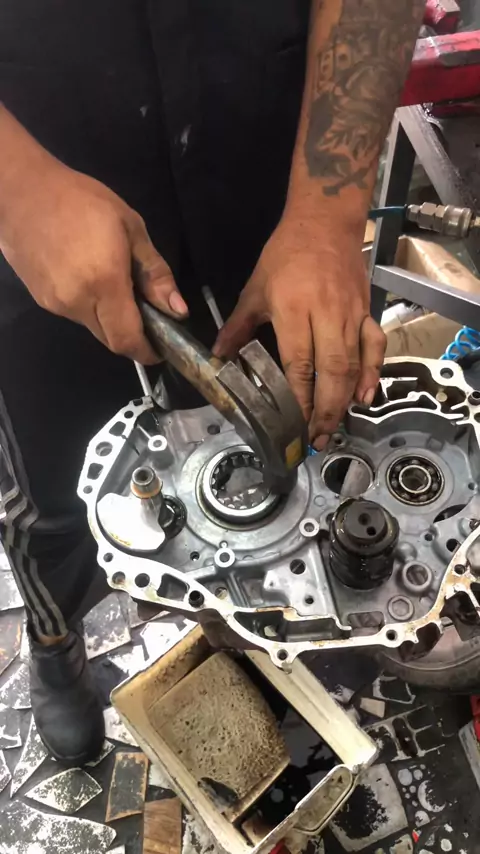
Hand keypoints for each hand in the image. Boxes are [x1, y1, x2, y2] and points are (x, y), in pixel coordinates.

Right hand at [0, 160, 187, 363]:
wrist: (21, 192)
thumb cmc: (80, 201)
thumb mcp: (131, 227)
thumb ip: (155, 273)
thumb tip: (178, 310)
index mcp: (104, 283)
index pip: (127, 340)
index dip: (147, 352)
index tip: (161, 348)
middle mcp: (77, 302)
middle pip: (112, 341)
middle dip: (133, 337)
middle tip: (147, 315)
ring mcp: (57, 305)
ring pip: (94, 329)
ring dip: (111, 320)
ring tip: (116, 285)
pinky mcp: (43, 301)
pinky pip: (77, 315)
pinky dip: (92, 308)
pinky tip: (90, 277)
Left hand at [214, 214, 385, 447]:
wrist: (325, 222)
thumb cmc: (285, 255)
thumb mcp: (255, 289)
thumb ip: (237, 327)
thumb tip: (217, 358)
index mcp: (294, 310)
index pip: (300, 364)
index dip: (300, 398)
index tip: (293, 425)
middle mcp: (327, 316)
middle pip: (332, 371)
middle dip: (325, 410)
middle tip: (316, 438)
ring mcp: (351, 315)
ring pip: (354, 364)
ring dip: (345, 400)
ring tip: (334, 428)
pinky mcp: (367, 312)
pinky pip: (374, 347)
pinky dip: (372, 373)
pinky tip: (364, 397)